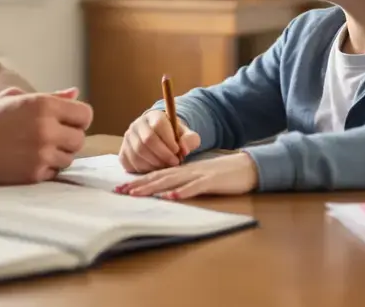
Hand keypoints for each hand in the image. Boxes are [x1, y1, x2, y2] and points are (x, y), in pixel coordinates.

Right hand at [0, 88, 91, 183]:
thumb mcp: (15, 98)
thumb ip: (50, 95)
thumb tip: (75, 93)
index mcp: (44, 105)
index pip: (85, 114)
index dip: (78, 119)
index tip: (67, 123)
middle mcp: (47, 129)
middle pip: (80, 139)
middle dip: (69, 139)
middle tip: (52, 139)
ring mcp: (42, 153)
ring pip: (69, 158)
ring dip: (58, 156)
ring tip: (38, 150)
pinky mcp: (36, 174)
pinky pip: (55, 172)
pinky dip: (46, 169)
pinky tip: (29, 162)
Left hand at [117, 152, 258, 199]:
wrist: (245, 166)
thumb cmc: (221, 175)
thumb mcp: (198, 178)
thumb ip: (183, 183)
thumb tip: (165, 193)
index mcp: (182, 171)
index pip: (156, 175)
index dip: (138, 181)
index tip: (121, 188)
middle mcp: (186, 171)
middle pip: (158, 177)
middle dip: (138, 185)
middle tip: (119, 191)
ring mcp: (198, 175)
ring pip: (171, 181)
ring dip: (152, 188)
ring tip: (136, 194)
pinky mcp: (211, 181)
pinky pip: (194, 187)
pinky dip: (182, 192)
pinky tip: (171, 197)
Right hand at [118, 110, 200, 173]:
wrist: (159, 138)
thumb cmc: (174, 137)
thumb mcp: (187, 135)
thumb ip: (190, 139)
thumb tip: (183, 149)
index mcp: (154, 116)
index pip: (158, 125)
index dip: (169, 141)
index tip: (178, 152)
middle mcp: (137, 124)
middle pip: (147, 140)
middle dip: (163, 155)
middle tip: (173, 163)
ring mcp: (127, 138)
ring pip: (138, 153)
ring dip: (154, 164)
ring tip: (165, 167)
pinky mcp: (122, 151)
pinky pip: (130, 163)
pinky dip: (143, 170)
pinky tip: (153, 169)